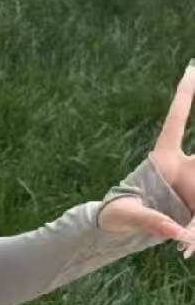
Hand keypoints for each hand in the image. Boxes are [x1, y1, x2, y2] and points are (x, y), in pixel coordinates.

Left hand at [98, 61, 194, 254]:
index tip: (192, 68)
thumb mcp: (128, 216)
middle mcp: (185, 165)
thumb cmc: (118, 215)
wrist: (125, 230)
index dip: (184, 95)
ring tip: (184, 223)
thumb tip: (175, 234)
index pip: (175, 122)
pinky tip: (187, 236)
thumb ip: (151, 222)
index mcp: (162, 158)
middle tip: (194, 100)